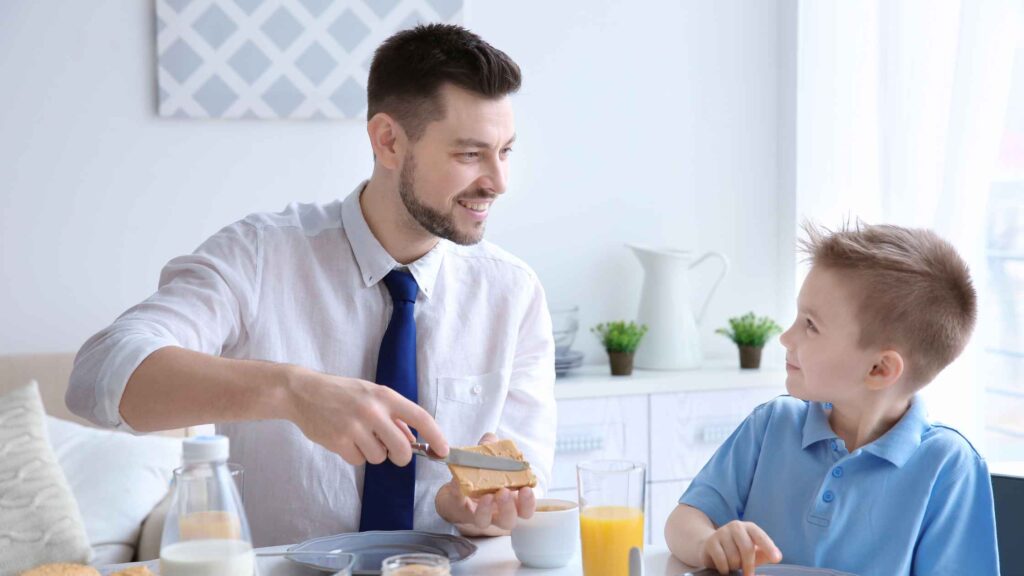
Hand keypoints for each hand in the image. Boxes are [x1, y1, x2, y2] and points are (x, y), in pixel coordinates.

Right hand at [284, 366, 447, 465]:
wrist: (302, 392)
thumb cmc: (342, 392)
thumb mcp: (371, 395)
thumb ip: (393, 416)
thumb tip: (414, 440)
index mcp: (385, 396)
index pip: (419, 417)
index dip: (436, 436)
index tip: (444, 451)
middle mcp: (372, 411)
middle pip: (402, 449)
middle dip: (401, 457)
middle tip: (393, 452)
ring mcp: (355, 427)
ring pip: (379, 458)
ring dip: (373, 453)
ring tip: (359, 436)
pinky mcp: (338, 442)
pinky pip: (358, 461)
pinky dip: (355, 455)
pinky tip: (344, 439)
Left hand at [434, 433, 536, 535]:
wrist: (456, 491)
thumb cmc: (481, 479)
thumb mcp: (489, 463)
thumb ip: (492, 450)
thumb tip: (491, 438)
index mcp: (510, 502)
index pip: (526, 509)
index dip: (529, 503)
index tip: (527, 490)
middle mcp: (496, 513)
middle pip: (509, 521)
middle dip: (509, 507)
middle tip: (504, 492)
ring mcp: (478, 515)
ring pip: (485, 522)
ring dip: (487, 510)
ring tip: (487, 496)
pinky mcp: (459, 511)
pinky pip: (460, 507)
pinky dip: (459, 495)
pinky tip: (458, 485)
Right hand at [699, 520, 780, 574]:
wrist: (711, 546)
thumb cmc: (737, 551)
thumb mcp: (753, 552)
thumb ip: (764, 554)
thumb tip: (777, 556)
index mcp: (749, 527)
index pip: (760, 536)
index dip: (768, 547)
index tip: (776, 559)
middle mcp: (735, 527)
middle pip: (746, 549)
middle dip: (749, 566)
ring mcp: (721, 533)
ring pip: (733, 557)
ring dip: (735, 566)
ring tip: (733, 565)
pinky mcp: (711, 543)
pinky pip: (722, 561)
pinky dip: (725, 569)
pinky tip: (724, 567)